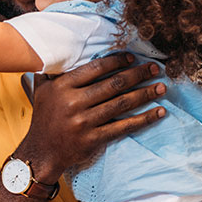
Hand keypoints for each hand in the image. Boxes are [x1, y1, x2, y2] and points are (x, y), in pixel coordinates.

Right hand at [16, 53, 166, 182]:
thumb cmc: (43, 118)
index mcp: (62, 87)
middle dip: (137, 74)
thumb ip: (49, 71)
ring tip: (161, 87)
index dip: (116, 61)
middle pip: (113, 84)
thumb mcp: (40, 90)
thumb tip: (55, 50)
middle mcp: (74, 102)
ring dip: (145, 94)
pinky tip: (158, 112)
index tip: (132, 58)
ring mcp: (84, 122)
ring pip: (121, 104)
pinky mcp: (94, 139)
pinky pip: (123, 126)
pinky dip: (143, 119)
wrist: (42, 152)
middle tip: (155, 68)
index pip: (95, 68)